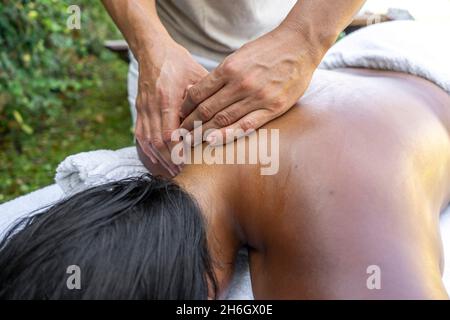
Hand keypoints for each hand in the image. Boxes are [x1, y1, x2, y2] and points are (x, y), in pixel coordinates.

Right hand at [135, 39, 207, 175]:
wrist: (153, 51)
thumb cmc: (179, 62)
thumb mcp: (196, 74)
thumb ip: (204, 96)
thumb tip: (217, 116)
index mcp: (167, 97)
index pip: (169, 132)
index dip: (177, 150)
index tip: (188, 161)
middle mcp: (152, 106)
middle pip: (157, 141)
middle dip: (169, 159)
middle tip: (183, 172)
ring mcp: (143, 109)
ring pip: (147, 141)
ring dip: (159, 158)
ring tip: (172, 171)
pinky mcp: (139, 110)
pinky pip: (140, 135)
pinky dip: (148, 150)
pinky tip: (157, 161)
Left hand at [180, 23, 320, 144]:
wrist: (299, 45)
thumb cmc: (267, 50)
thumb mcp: (239, 55)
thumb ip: (222, 74)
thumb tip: (201, 91)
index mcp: (229, 68)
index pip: (198, 93)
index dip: (185, 107)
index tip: (180, 116)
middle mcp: (240, 83)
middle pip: (206, 109)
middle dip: (190, 124)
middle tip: (180, 135)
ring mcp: (257, 97)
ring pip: (223, 120)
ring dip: (204, 133)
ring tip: (192, 142)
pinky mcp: (272, 108)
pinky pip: (246, 125)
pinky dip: (228, 135)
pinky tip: (215, 142)